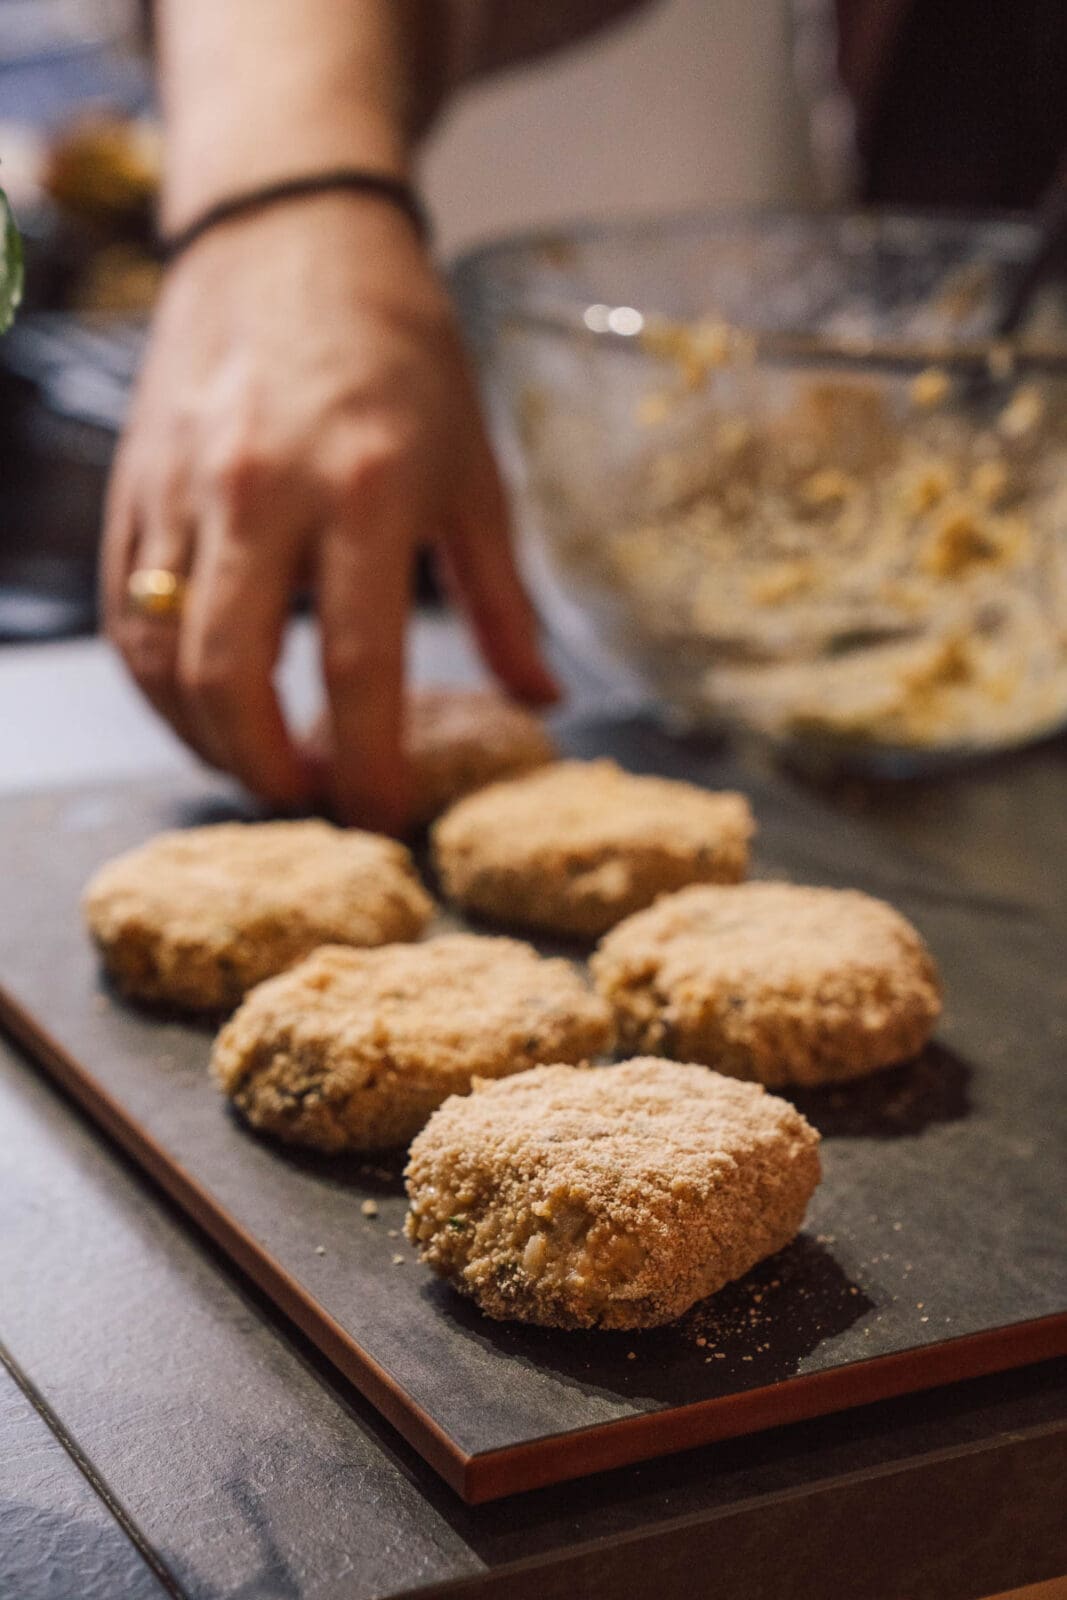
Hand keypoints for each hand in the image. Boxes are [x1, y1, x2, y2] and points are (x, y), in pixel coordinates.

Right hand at [103, 193, 557, 830]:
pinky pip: (125, 612)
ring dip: (208, 741)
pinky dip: (158, 684)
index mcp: (366, 490)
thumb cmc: (404, 350)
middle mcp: (260, 491)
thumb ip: (507, 603)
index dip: (368, 768)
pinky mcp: (134, 484)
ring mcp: (183, 488)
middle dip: (270, 775)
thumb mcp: (478, 471)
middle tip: (311, 806)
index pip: (358, 670)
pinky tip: (203, 710)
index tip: (386, 819)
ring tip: (262, 769)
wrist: (291, 232)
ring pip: (164, 659)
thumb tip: (545, 703)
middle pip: (234, 680)